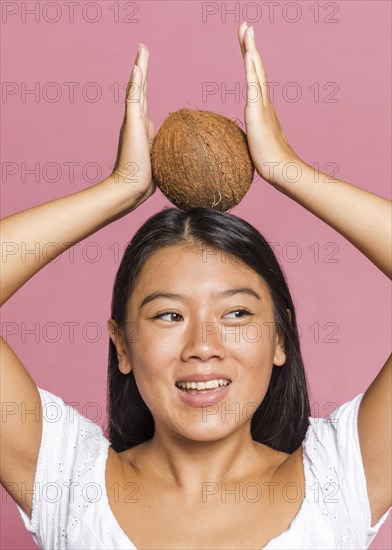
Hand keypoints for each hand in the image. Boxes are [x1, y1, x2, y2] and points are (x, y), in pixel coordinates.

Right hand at [112, 43, 155, 202]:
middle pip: (139, 90)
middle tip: (142, 50)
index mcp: (141, 128)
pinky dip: (135, 83)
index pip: (144, 102)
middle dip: (141, 69)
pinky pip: (133, 100)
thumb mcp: (156, 158)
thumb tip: (158, 135)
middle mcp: (135, 121)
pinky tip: (138, 68)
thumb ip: (157, 146)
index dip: (145, 87)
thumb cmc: (144, 179)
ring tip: (141, 50)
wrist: (131, 187)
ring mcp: (132, 122)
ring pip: (136, 90)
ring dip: (139, 69)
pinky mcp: (132, 125)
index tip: (145, 72)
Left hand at [237, 21, 304, 187]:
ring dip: (251, 49)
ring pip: (256, 71)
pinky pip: (253, 84)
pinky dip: (252, 67)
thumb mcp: (254, 148)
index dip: (250, 63)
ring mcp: (262, 105)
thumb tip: (241, 147)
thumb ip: (249, 142)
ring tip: (247, 30)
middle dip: (250, 47)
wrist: (282, 170)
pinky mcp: (257, 111)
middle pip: (256, 69)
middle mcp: (264, 103)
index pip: (254, 81)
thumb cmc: (270, 164)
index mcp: (261, 110)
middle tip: (246, 26)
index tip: (247, 45)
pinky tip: (250, 52)